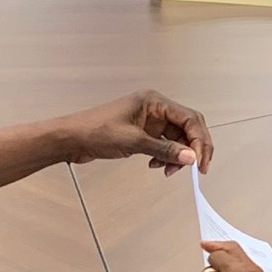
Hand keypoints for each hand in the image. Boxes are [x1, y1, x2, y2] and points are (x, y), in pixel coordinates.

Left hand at [57, 90, 213, 175]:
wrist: (71, 138)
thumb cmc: (94, 131)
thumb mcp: (133, 142)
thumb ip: (164, 150)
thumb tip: (190, 157)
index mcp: (154, 101)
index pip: (190, 118)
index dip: (199, 141)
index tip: (200, 162)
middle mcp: (155, 108)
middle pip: (187, 127)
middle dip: (193, 148)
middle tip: (197, 169)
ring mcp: (149, 120)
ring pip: (177, 138)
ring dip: (178, 156)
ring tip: (168, 170)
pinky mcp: (143, 132)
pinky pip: (164, 145)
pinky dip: (165, 157)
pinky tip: (156, 166)